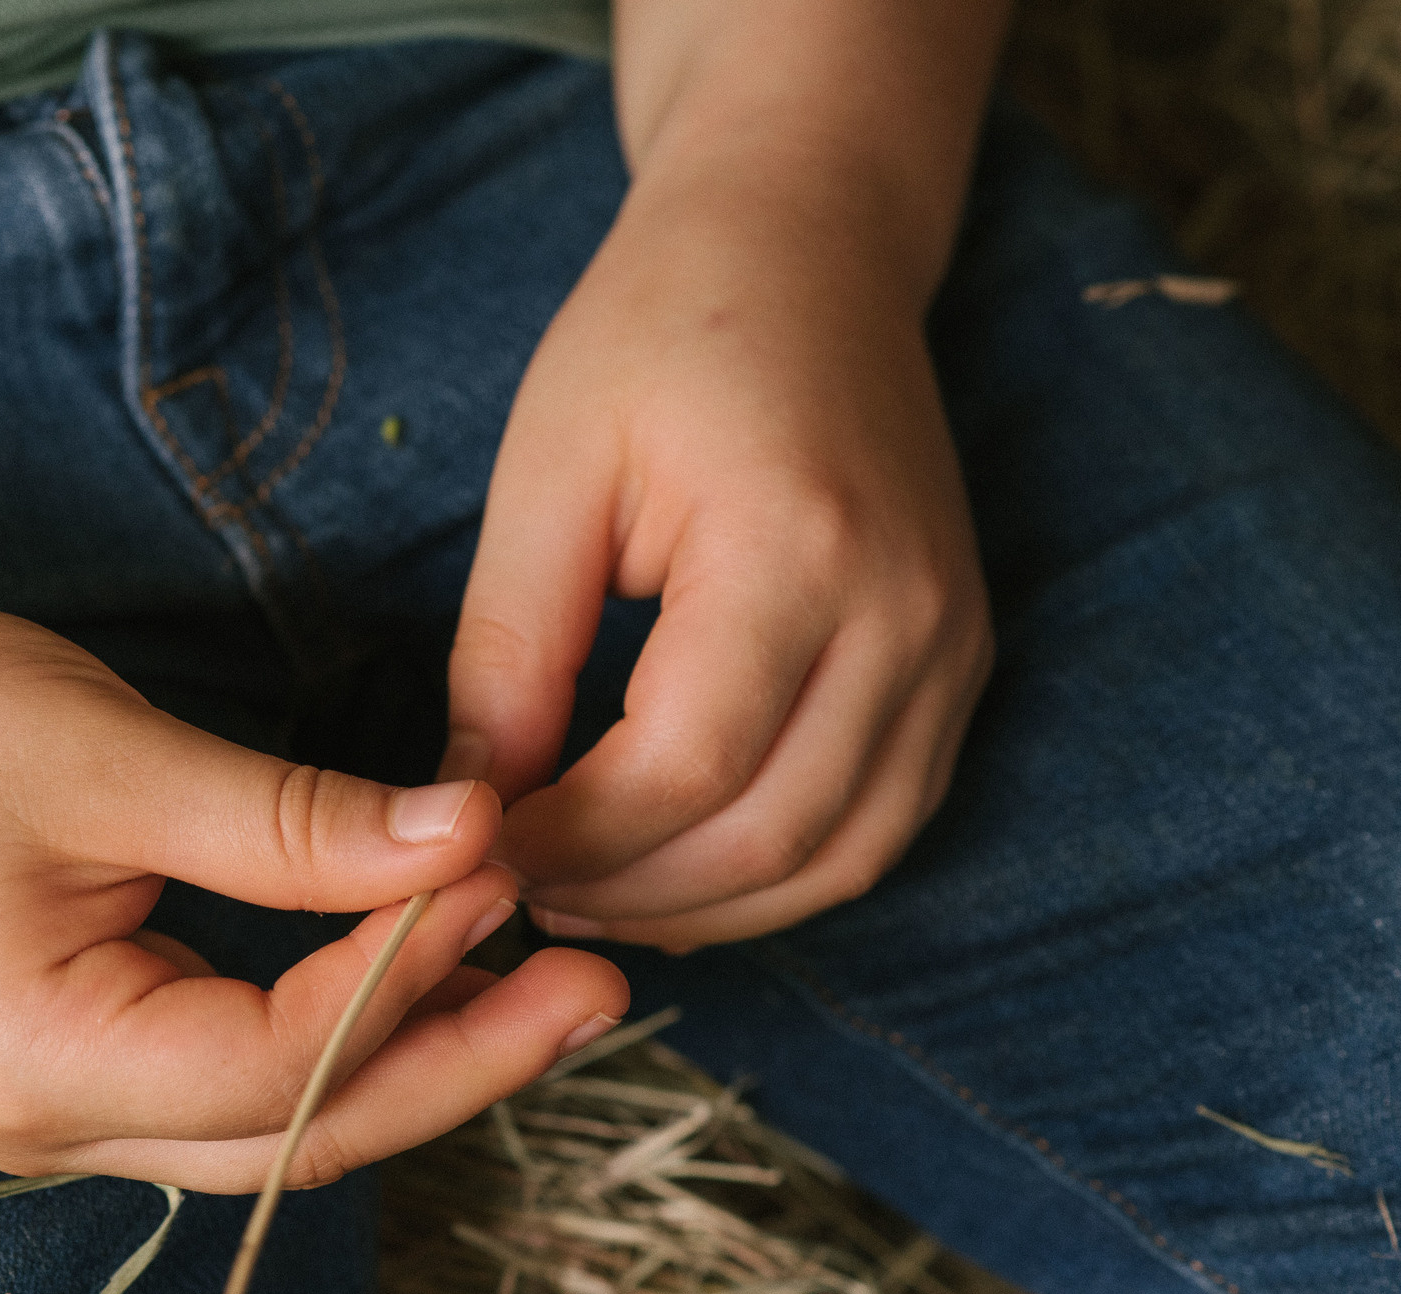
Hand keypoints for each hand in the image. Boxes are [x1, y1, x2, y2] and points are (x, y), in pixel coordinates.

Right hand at [0, 563, 629, 1191]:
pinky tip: (406, 970)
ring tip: (532, 976)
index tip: (511, 872)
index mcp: (43, 1069)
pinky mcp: (53, 1057)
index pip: (285, 1063)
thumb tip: (472, 837)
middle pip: (295, 1134)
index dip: (416, 979)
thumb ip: (297, 823)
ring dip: (399, 1050)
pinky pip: (219, 1077)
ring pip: (266, 1120)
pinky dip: (321, 1028)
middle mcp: (42, 1126)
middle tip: (597, 985)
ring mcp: (43, 1106)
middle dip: (454, 1061)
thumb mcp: (112, 758)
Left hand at [443, 177, 994, 951]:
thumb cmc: (658, 337)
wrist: (806, 251)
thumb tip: (468, 808)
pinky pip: (877, 827)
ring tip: (578, 892)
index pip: (683, 768)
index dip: (570, 840)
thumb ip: (508, 655)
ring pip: (835, 861)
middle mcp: (906, 615)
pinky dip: (773, 877)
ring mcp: (951, 649)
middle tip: (511, 889)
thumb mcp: (546, 476)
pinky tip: (668, 868)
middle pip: (768, 840)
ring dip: (699, 909)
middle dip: (625, 894)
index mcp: (798, 548)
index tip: (474, 851)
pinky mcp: (959, 668)